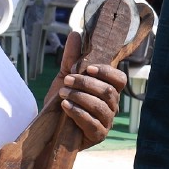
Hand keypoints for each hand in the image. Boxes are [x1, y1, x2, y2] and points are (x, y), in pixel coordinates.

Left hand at [48, 30, 126, 145]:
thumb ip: (71, 58)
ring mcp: (106, 122)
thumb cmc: (62, 100)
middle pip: (109, 91)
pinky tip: (65, 106)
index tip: (88, 68)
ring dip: (80, 97)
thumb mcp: (65, 77)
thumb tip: (76, 34)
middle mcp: (112, 106)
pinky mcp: (98, 135)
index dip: (107, 72)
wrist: (48, 126)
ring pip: (100, 106)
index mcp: (108, 90)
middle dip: (86, 83)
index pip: (120, 79)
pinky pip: (92, 123)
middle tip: (67, 80)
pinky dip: (78, 112)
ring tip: (63, 93)